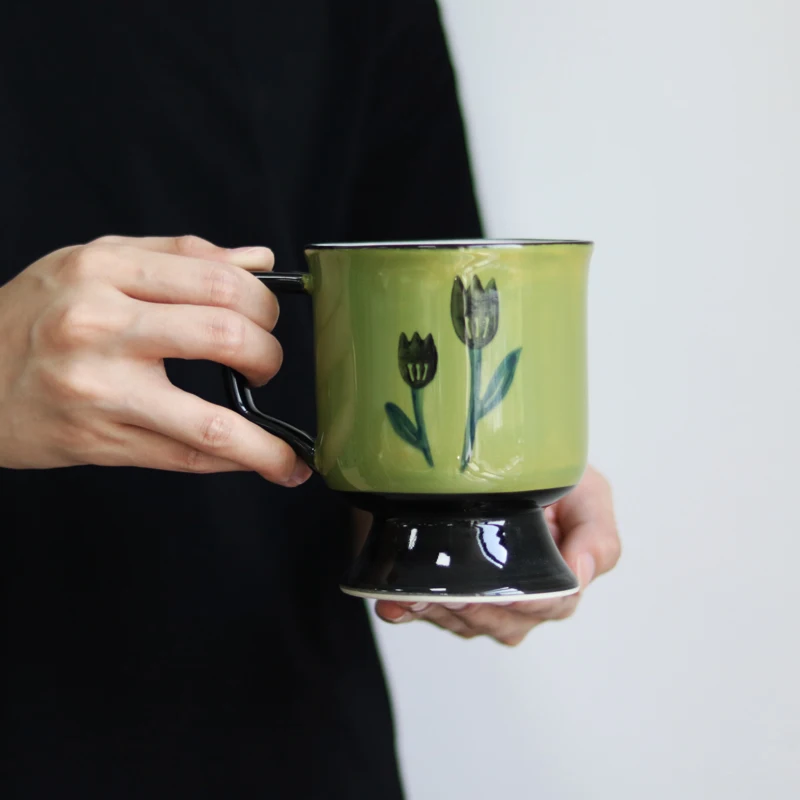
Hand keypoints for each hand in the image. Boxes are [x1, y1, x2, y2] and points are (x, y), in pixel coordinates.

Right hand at [0, 234, 310, 485]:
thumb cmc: (33, 315)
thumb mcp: (95, 261)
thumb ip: (181, 257)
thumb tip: (259, 262)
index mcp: (105, 269)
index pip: (220, 280)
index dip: (265, 304)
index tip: (269, 321)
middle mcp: (100, 324)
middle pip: (227, 336)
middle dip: (270, 357)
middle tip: (266, 367)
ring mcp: (98, 389)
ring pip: (212, 422)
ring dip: (267, 445)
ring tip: (287, 451)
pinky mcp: (97, 439)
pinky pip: (184, 458)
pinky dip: (234, 464)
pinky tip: (260, 464)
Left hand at [376, 466, 619, 644]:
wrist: (502, 462)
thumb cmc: (553, 481)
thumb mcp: (589, 494)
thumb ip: (597, 534)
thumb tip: (580, 574)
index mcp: (560, 582)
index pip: (552, 605)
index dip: (532, 604)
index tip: (512, 593)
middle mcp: (522, 599)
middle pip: (504, 622)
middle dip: (478, 611)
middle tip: (457, 596)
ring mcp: (481, 598)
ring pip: (464, 622)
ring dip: (440, 613)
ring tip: (417, 597)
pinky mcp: (444, 591)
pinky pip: (427, 611)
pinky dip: (407, 610)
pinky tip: (393, 605)